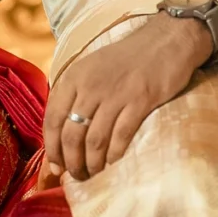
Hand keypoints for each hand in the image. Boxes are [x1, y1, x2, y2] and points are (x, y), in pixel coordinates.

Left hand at [44, 14, 212, 178]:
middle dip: (71, 162)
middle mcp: (90, 86)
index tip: (55, 167)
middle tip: (76, 176)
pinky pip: (121, 136)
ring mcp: (115, 94)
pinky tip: (114, 164)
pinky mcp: (140, 100)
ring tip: (93, 174)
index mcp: (74, 77)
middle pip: (71, 135)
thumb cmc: (127, 59)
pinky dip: (114, 155)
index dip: (51, 148)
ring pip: (94, 140)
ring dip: (91, 163)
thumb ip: (75, 95)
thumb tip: (62, 134)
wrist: (166, 40)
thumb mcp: (91, 68)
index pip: (51, 119)